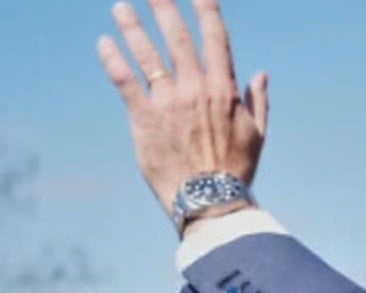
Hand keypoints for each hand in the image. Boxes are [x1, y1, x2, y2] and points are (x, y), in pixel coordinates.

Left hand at [97, 0, 266, 221]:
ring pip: (147, 55)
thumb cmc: (236, 169)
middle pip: (177, 38)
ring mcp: (169, 102)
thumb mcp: (257, 134)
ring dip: (132, 27)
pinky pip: (125, 82)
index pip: (215, 39)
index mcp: (224, 90)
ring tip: (120, 7)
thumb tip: (261, 74)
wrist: (210, 200)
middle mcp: (196, 89)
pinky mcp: (144, 119)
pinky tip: (104, 43)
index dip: (206, 10)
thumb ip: (258, 101)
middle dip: (164, 8)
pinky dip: (113, 60)